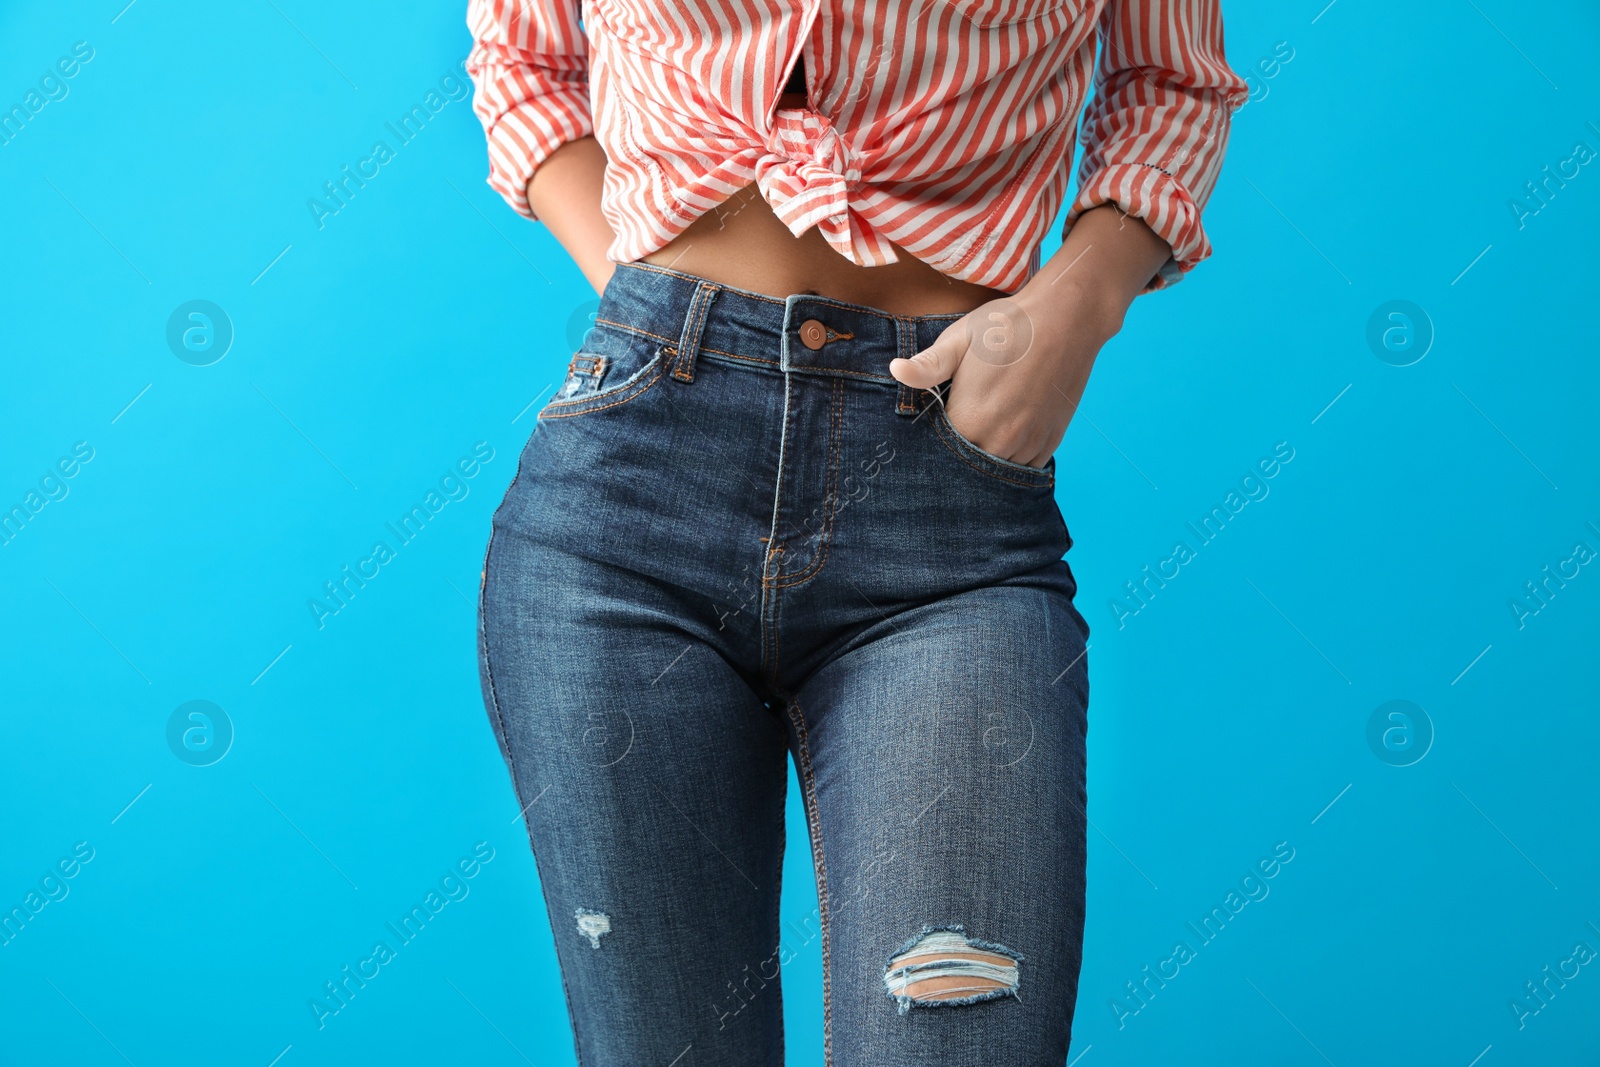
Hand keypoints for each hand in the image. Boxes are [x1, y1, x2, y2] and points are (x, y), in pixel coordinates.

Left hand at [888, 286, 1124, 468]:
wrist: (1067, 317)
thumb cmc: (1009, 325)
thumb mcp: (960, 338)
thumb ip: (928, 365)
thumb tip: (895, 370)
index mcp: (971, 419)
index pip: (940, 451)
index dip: (934, 441)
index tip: (938, 422)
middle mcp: (1000, 441)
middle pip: (968, 466)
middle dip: (959, 453)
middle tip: (962, 423)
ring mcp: (1029, 444)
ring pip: (997, 469)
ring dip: (988, 456)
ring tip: (984, 429)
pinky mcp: (1051, 442)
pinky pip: (1024, 467)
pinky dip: (1013, 456)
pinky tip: (1007, 434)